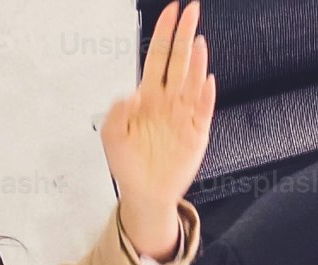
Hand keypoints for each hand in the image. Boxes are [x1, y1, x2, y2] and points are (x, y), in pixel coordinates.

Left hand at [102, 1, 214, 264]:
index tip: (171, 10)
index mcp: (148, 96)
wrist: (145, 194)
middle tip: (193, 9)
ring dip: (196, 61)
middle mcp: (169, 100)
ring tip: (197, 41)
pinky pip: (203, 110)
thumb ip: (117, 113)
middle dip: (184, 34)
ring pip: (192, 81)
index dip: (164, 33)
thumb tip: (133, 93)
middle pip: (179, 61)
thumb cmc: (128, 164)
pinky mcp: (197, 134)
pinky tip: (205, 80)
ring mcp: (185, 115)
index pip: (158, 57)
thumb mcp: (112, 136)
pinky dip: (204, 95)